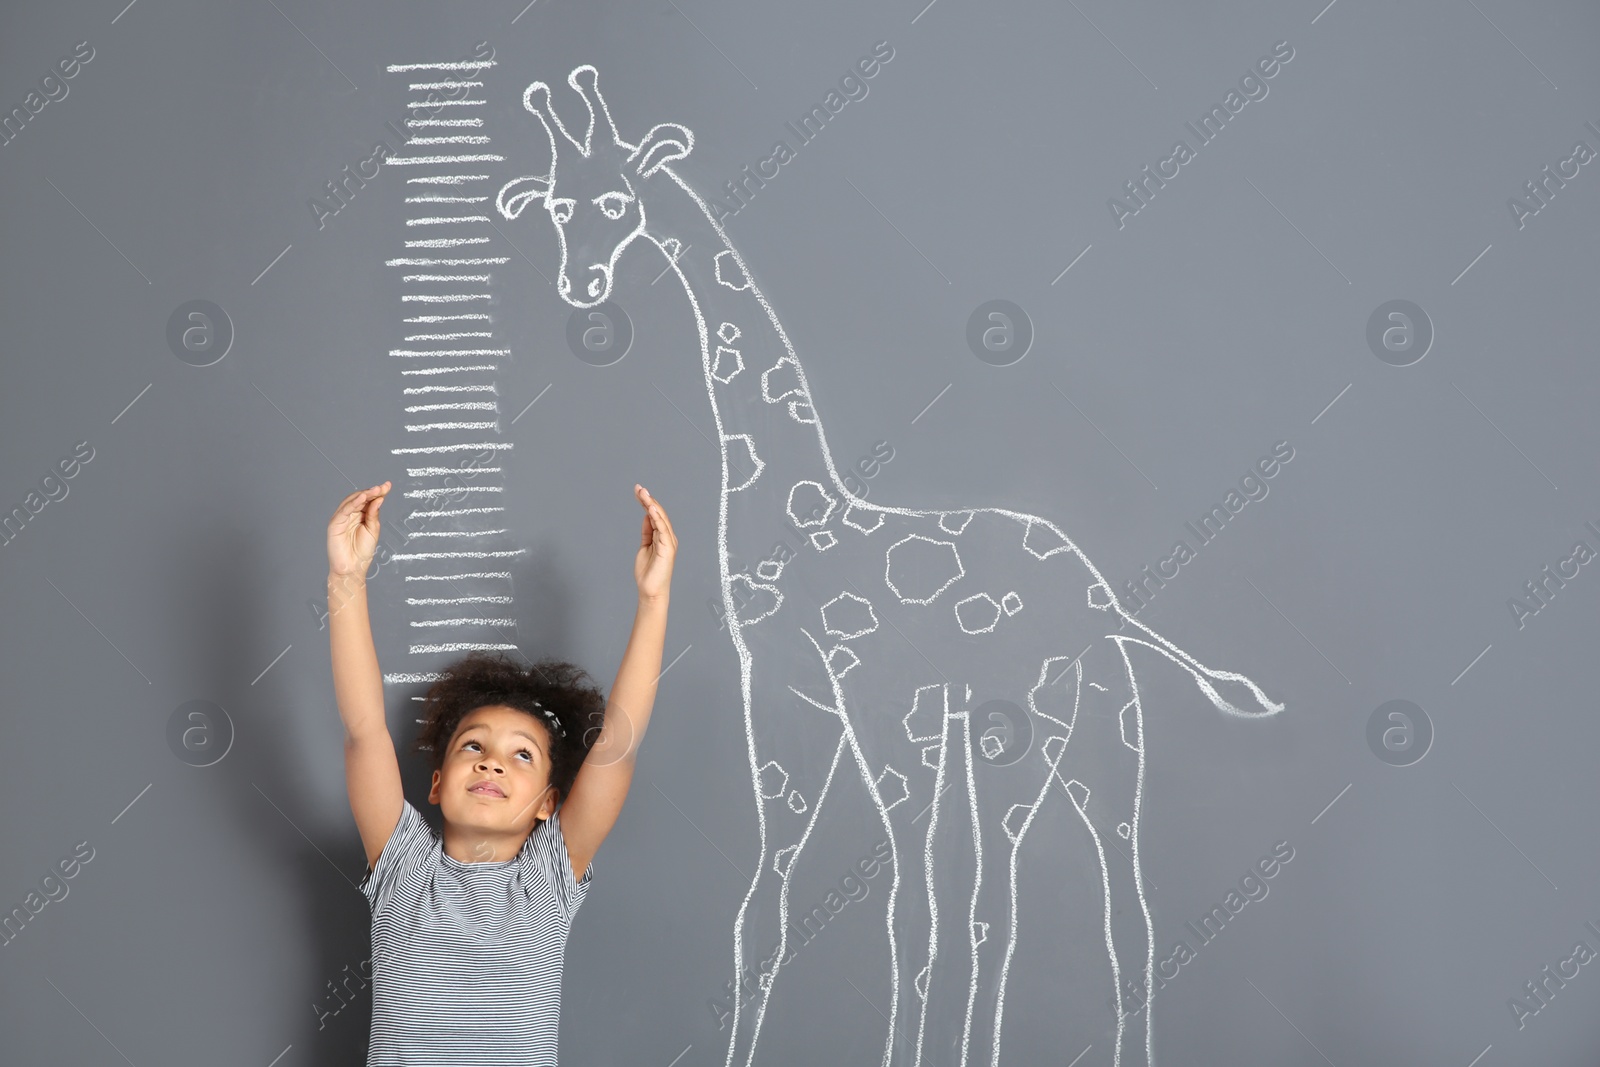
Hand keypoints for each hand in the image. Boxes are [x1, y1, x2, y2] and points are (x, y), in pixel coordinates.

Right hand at [328, 481, 390, 577]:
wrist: (353, 568)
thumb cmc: (362, 552)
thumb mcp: (373, 530)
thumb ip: (374, 514)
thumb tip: (379, 499)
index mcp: (360, 516)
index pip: (369, 500)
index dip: (378, 493)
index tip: (388, 486)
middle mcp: (350, 515)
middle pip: (360, 498)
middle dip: (372, 492)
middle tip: (383, 487)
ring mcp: (342, 518)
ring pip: (352, 501)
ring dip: (364, 494)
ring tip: (375, 490)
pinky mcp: (335, 523)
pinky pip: (344, 510)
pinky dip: (353, 503)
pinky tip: (363, 497)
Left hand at [632, 484, 676, 599]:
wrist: (650, 590)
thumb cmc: (648, 572)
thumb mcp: (644, 546)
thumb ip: (647, 532)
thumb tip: (646, 516)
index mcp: (662, 536)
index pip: (654, 515)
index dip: (646, 502)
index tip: (638, 491)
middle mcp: (667, 537)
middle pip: (658, 514)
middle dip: (648, 499)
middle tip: (638, 488)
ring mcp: (669, 542)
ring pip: (661, 518)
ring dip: (652, 505)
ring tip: (643, 493)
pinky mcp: (668, 548)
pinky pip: (662, 529)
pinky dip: (657, 517)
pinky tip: (651, 508)